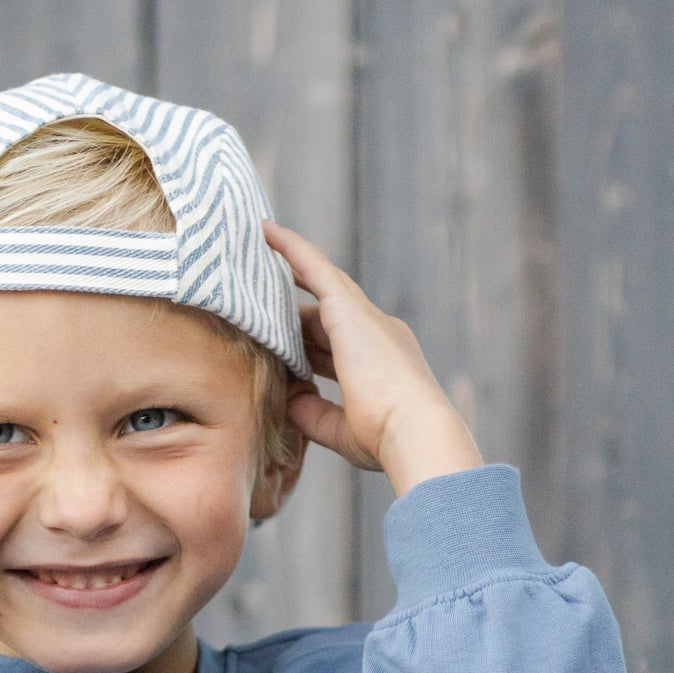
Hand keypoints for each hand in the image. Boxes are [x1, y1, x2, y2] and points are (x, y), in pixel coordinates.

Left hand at [263, 222, 483, 493]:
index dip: (309, 342)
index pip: (335, 346)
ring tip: (259, 249)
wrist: (414, 430)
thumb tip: (287, 401)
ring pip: (321, 283)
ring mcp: (365, 317)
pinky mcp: (350, 309)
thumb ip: (314, 414)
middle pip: (327, 312)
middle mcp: (377, 332)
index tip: (286, 339)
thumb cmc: (386, 439)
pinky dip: (292, 250)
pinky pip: (315, 268)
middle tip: (260, 299)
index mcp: (380, 363)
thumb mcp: (342, 431)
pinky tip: (267, 233)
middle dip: (296, 310)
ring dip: (291, 268)